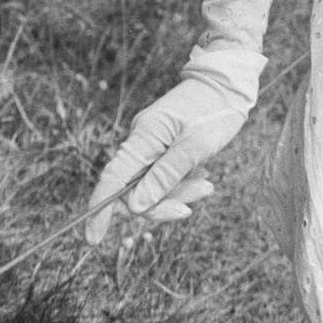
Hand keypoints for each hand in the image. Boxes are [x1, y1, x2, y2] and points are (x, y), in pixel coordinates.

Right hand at [85, 79, 247, 245]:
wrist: (230, 82)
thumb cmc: (215, 110)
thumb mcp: (195, 146)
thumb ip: (165, 176)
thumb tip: (135, 207)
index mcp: (144, 135)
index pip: (112, 178)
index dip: (99, 210)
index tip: (93, 240)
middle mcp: (143, 140)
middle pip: (135, 189)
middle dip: (162, 202)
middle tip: (191, 206)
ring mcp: (153, 143)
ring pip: (154, 184)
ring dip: (178, 192)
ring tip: (207, 184)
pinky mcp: (165, 146)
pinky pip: (165, 174)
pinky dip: (182, 181)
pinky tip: (202, 174)